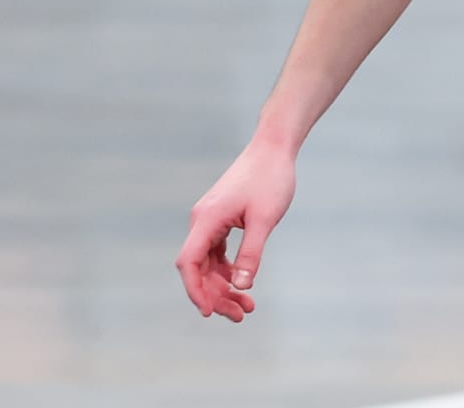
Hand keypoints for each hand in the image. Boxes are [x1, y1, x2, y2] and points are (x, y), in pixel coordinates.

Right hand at [175, 140, 296, 322]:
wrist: (274, 147)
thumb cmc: (271, 179)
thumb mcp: (264, 220)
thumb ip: (251, 253)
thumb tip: (241, 286)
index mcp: (207, 219)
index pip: (188, 263)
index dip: (195, 290)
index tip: (209, 313)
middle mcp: (202, 220)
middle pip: (198, 268)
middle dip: (216, 295)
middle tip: (241, 316)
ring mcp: (210, 219)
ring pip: (208, 263)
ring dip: (223, 286)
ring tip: (247, 307)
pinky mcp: (221, 218)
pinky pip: (217, 253)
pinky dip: (227, 270)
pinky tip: (242, 284)